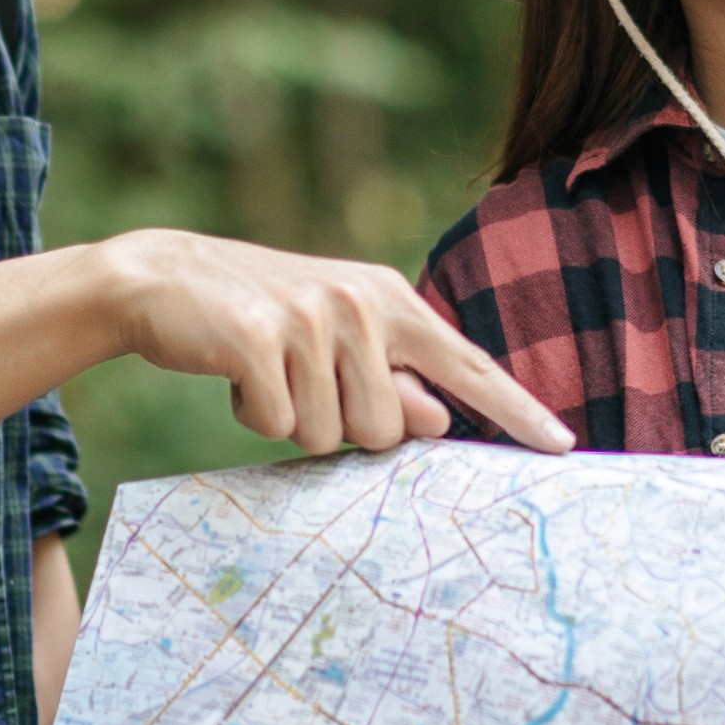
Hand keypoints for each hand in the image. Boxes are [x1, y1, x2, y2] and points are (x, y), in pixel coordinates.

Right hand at [94, 229, 571, 455]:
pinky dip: (252, 415)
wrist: (162, 279)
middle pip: (384, 430)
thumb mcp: (335, 342)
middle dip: (339, 427)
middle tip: (299, 382)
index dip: (516, 409)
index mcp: (389, 300)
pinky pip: (276, 427)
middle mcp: (359, 302)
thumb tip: (439, 420)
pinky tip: (236, 374)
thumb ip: (390, 379)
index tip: (562, 445)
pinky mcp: (259, 338)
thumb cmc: (260, 319)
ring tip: (266, 373)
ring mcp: (310, 317)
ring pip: (328, 436)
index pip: (467, 365)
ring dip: (290, 421)